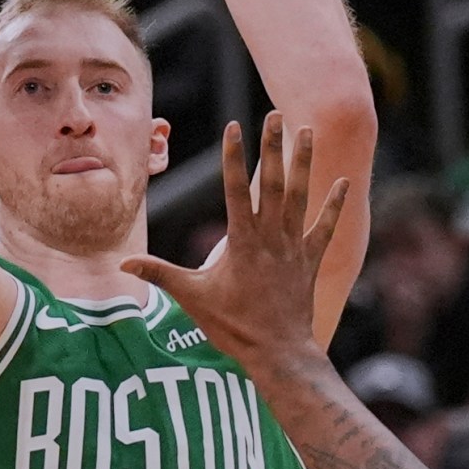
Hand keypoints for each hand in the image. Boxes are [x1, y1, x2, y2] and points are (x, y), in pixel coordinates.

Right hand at [122, 112, 353, 372]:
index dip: (233, 157)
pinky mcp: (311, 260)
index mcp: (241, 242)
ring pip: (300, 197)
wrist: (278, 353)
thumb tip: (123, 263)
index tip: (234, 127)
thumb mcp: (192, 297)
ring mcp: (294, 247)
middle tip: (273, 115)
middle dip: (272, 148)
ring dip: (304, 163)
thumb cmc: (233, 327)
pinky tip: (345, 181)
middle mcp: (270, 238)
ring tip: (308, 131)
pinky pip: (326, 227)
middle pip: (271, 184)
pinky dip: (335, 205)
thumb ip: (160, 274)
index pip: (234, 190)